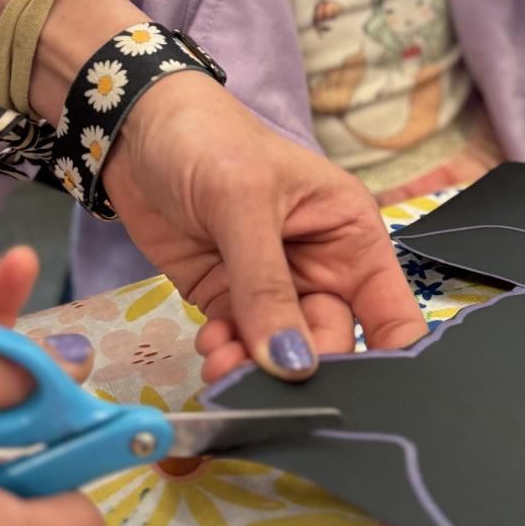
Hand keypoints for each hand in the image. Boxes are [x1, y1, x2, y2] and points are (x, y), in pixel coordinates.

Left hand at [102, 74, 425, 383]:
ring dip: (255, 367)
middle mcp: (321, 267)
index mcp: (351, 234)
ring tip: (222, 358)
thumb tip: (291, 365)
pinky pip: (241, 346)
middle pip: (332, 344)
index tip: (362, 396)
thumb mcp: (243, 201)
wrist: (132, 129)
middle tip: (261, 375)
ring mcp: (272, 288)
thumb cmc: (206, 139)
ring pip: (283, 353)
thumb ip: (266, 287)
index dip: (391, 360)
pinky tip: (210, 343)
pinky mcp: (227, 300)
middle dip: (300, 366)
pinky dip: (228, 356)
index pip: (392, 313)